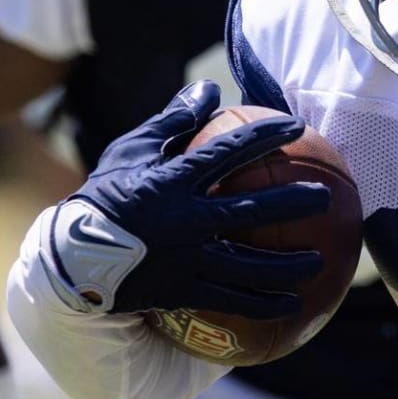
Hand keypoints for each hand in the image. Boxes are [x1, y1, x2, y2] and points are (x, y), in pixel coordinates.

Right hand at [42, 80, 328, 317]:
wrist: (72, 258)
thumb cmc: (109, 197)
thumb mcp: (133, 152)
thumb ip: (173, 122)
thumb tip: (209, 92)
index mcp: (173, 182)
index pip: (228, 152)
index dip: (264, 136)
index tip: (297, 126)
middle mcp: (184, 222)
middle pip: (251, 212)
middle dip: (293, 204)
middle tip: (325, 198)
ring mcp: (186, 261)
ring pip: (248, 267)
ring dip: (289, 266)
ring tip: (319, 262)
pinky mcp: (184, 292)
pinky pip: (232, 300)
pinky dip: (265, 305)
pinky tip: (293, 306)